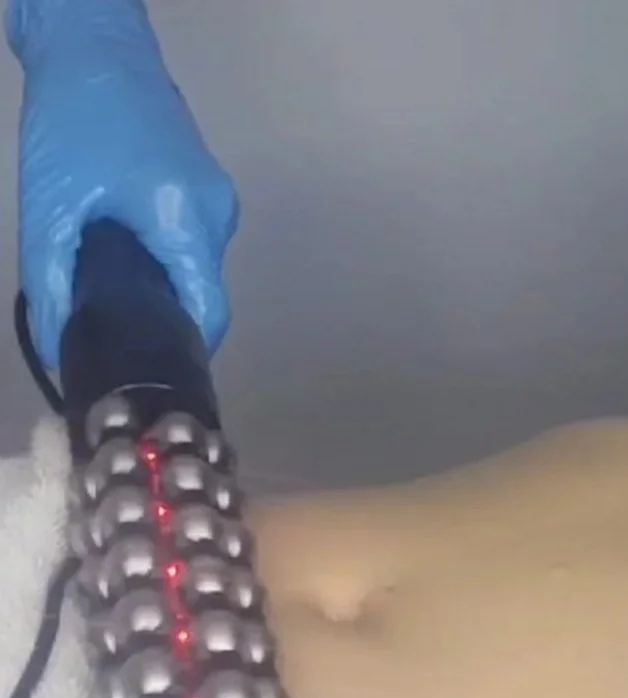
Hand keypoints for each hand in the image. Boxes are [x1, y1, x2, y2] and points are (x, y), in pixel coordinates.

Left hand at [10, 0, 238, 367]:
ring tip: (115, 282)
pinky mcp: (205, 183)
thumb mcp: (50, 211)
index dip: (179, 348)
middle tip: (115, 326)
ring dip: (162, 283)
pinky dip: (164, 254)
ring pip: (196, 269)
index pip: (206, 316)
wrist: (91, 42)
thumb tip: (59, 348)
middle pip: (202, 296)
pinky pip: (192, 240)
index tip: (144, 363)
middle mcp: (216, 214)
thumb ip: (53, 287)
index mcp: (187, 222)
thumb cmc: (74, 120)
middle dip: (163, 315)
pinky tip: (127, 247)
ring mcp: (215, 196)